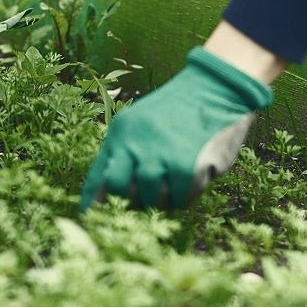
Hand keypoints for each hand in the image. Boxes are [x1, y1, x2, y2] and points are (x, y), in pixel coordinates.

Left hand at [80, 47, 274, 210]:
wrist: (215, 87)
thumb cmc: (179, 110)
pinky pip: (180, 199)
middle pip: (120, 191)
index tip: (91, 219)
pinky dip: (186, 195)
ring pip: (151, 199)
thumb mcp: (142, 123)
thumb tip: (109, 194)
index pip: (98, 177)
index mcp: (121, 133)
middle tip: (149, 195)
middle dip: (133, 200)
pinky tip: (194, 178)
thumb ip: (126, 152)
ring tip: (175, 182)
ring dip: (164, 197)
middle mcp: (135, 144)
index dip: (94, 203)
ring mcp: (160, 156)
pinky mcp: (186, 166)